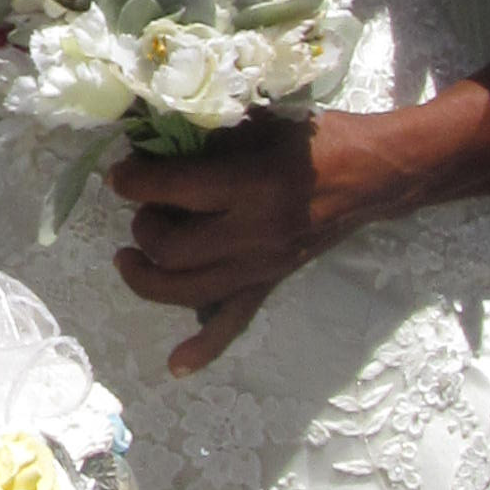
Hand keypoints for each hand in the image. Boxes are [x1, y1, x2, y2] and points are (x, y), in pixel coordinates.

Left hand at [110, 112, 442, 376]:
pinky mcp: (270, 283)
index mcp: (253, 185)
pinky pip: (234, 323)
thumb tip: (151, 144)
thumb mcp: (260, 124)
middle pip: (174, 249)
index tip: (117, 174)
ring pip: (188, 292)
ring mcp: (262, 266)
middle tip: (141, 211)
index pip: (176, 190)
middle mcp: (255, 233)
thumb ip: (207, 138)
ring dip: (146, 279)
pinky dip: (203, 348)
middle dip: (144, 229)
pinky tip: (175, 365)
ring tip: (128, 257)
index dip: (135, 181)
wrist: (371, 176)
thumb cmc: (316, 139)